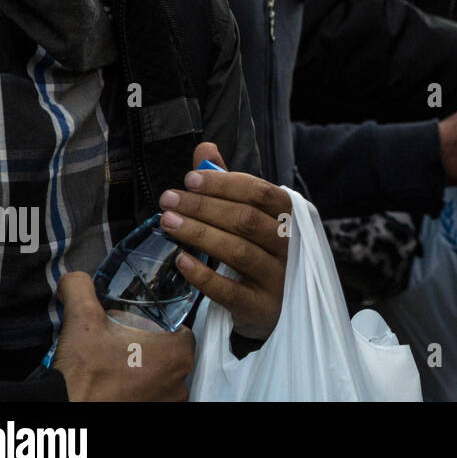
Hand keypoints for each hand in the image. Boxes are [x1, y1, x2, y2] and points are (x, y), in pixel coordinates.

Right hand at [51, 272, 194, 400]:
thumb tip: (75, 277)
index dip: (162, 326)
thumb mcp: (82, 319)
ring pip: (164, 378)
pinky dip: (141, 391)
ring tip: (121, 366)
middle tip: (127, 345)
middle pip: (174, 355)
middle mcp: (180, 382)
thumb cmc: (84, 371)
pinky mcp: (154, 415)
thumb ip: (81, 288)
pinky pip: (154, 397)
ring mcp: (168, 403)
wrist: (67, 412)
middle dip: (154, 349)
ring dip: (148, 372)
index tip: (142, 327)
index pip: (182, 331)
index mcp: (177, 353)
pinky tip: (120, 384)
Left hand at [158, 143, 291, 340]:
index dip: (226, 184)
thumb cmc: (258, 252)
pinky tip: (181, 260)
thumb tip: (206, 149)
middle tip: (168, 199)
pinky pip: (230, 291)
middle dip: (204, 207)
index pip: (262, 193)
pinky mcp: (260, 308)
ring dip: (200, 234)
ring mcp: (277, 279)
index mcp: (289, 219)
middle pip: (247, 220)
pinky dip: (203, 275)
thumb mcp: (249, 217)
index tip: (191, 179)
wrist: (275, 309)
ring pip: (238, 252)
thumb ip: (228, 185)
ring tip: (167, 222)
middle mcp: (289, 247)